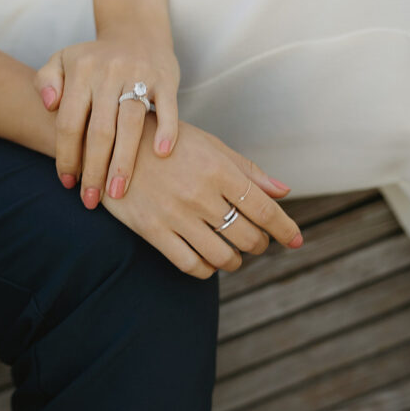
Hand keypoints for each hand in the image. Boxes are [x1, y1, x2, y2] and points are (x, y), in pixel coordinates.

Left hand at [35, 31, 181, 209]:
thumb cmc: (94, 59)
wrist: (136, 32)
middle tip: (91, 200)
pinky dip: (166, 131)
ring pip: (130, 124)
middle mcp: (109, 72)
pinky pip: (168, 107)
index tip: (67, 183)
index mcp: (81, 71)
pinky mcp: (166, 78)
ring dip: (123, 162)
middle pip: (99, 130)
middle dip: (93, 170)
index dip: (66, 156)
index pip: (69, 122)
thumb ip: (46, 81)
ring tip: (117, 192)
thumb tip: (48, 105)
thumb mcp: (63, 61)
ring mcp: (139, 74)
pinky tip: (161, 156)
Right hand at [101, 115, 302, 277]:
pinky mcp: (152, 230)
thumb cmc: (167, 141)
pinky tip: (209, 262)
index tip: (296, 241)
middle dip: (259, 243)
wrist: (112, 143)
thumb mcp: (209, 145)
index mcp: (218, 169)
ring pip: (222, 256)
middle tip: (256, 241)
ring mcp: (175, 215)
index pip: (264, 209)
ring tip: (233, 254)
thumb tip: (283, 191)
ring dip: (234, 260)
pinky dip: (207, 270)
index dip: (285, 229)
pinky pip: (190, 264)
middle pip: (247, 236)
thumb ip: (247, 170)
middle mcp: (200, 194)